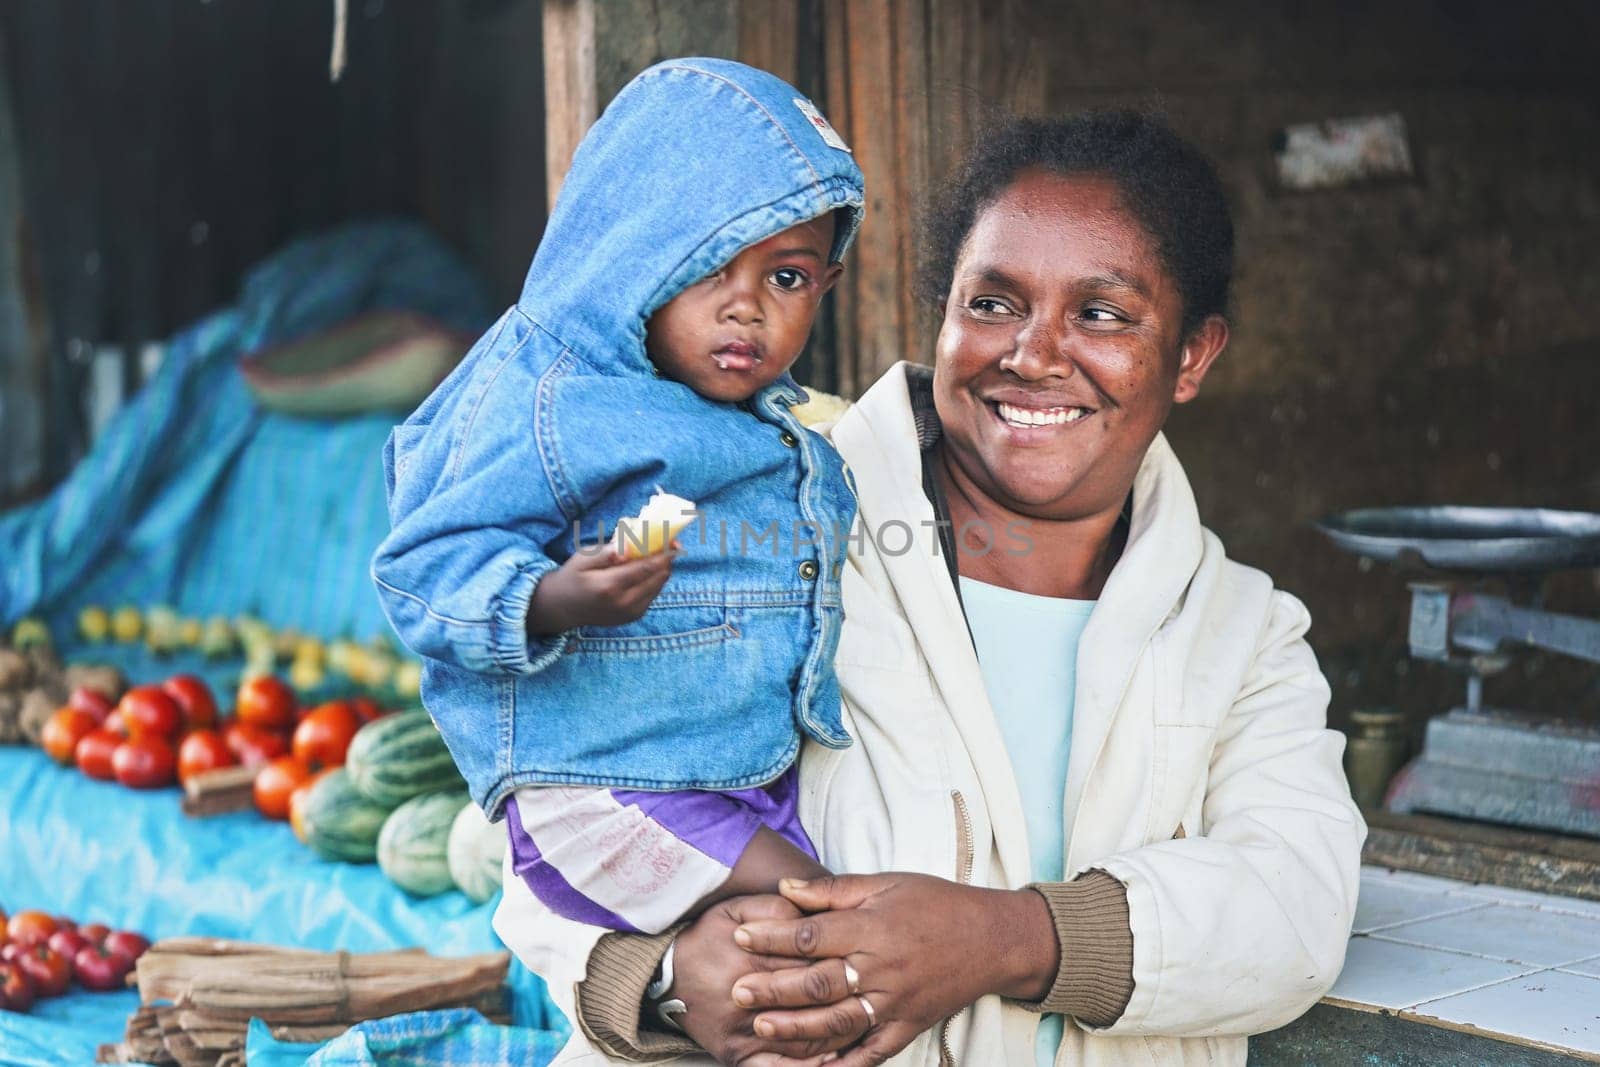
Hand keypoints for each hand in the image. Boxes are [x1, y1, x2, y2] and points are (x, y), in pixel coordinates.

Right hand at [527, 543, 677, 634]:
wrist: (564, 608)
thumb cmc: (573, 577)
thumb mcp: (582, 560)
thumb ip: (606, 554)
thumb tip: (626, 547)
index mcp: (610, 586)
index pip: (646, 568)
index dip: (663, 554)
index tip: (673, 541)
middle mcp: (624, 602)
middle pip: (658, 578)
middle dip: (667, 559)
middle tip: (671, 543)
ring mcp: (630, 612)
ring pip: (658, 586)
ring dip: (662, 569)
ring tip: (660, 553)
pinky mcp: (633, 616)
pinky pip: (652, 594)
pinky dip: (654, 580)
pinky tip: (648, 569)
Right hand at [670, 895, 859, 1066]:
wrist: (667, 975)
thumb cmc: (709, 937)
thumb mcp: (737, 909)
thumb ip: (776, 906)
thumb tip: (811, 911)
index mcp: (752, 955)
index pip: (809, 960)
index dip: (841, 959)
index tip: (867, 957)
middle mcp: (747, 997)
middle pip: (810, 1001)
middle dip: (847, 998)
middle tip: (874, 993)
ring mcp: (742, 1031)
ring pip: (801, 1039)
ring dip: (836, 1036)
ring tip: (867, 1026)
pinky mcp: (736, 1055)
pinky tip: (831, 1060)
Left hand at [729, 874, 1057, 1066]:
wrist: (993, 939)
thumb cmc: (937, 904)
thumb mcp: (886, 883)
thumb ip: (833, 890)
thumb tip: (785, 889)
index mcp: (872, 928)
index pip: (812, 934)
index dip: (772, 936)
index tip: (739, 934)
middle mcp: (881, 968)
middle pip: (819, 982)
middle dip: (774, 987)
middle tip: (737, 990)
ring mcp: (895, 1003)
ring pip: (839, 1021)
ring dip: (798, 1027)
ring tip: (763, 1027)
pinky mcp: (908, 1027)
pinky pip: (873, 1052)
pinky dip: (845, 1064)